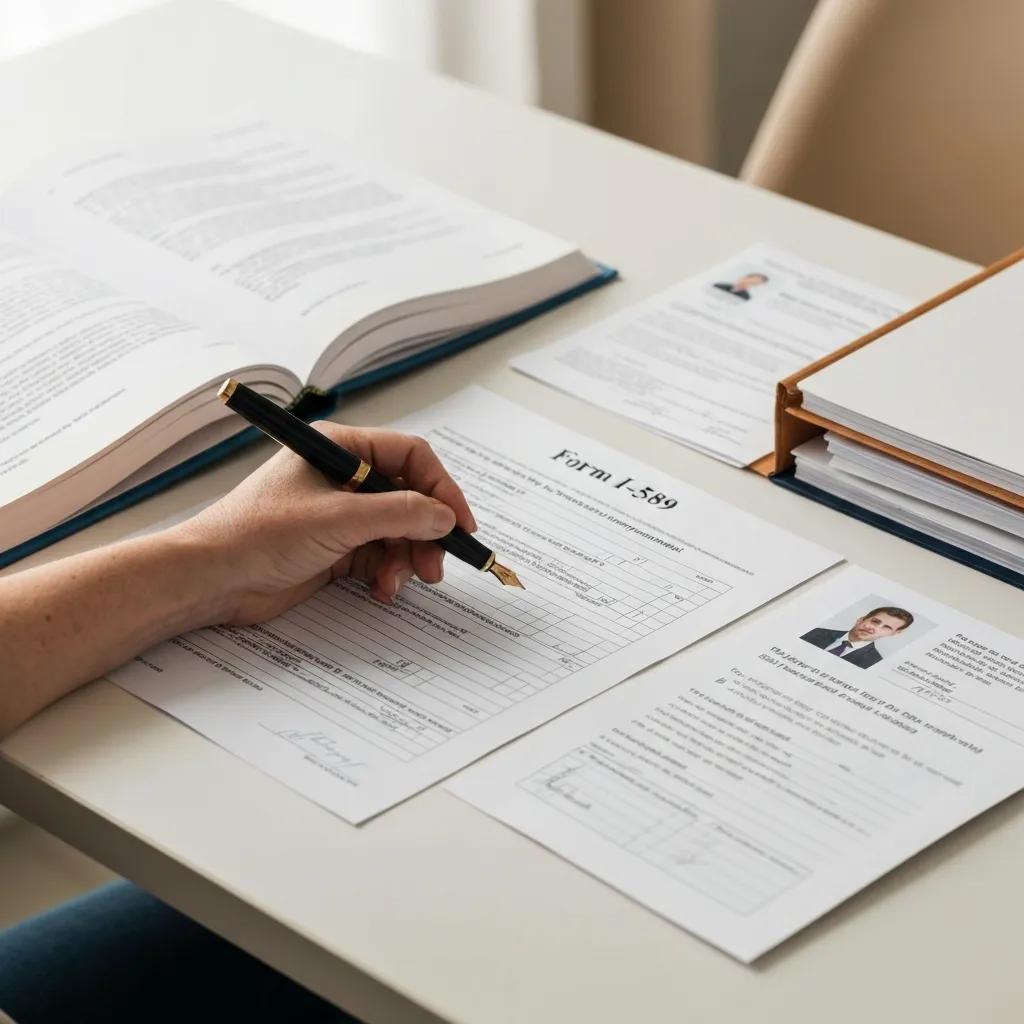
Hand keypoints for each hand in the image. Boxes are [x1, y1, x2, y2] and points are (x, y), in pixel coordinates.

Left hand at [173, 422, 476, 623]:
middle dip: (425, 533)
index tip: (460, 524)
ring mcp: (340, 514)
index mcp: (341, 449)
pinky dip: (387, 574)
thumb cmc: (257, 534)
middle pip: (409, 498)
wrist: (212, 579)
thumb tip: (446, 516)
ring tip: (398, 583)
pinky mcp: (335, 548)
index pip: (410, 457)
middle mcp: (344, 477)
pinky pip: (379, 557)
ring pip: (398, 532)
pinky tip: (381, 590)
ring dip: (406, 559)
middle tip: (435, 565)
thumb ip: (399, 514)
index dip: (441, 489)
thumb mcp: (338, 519)